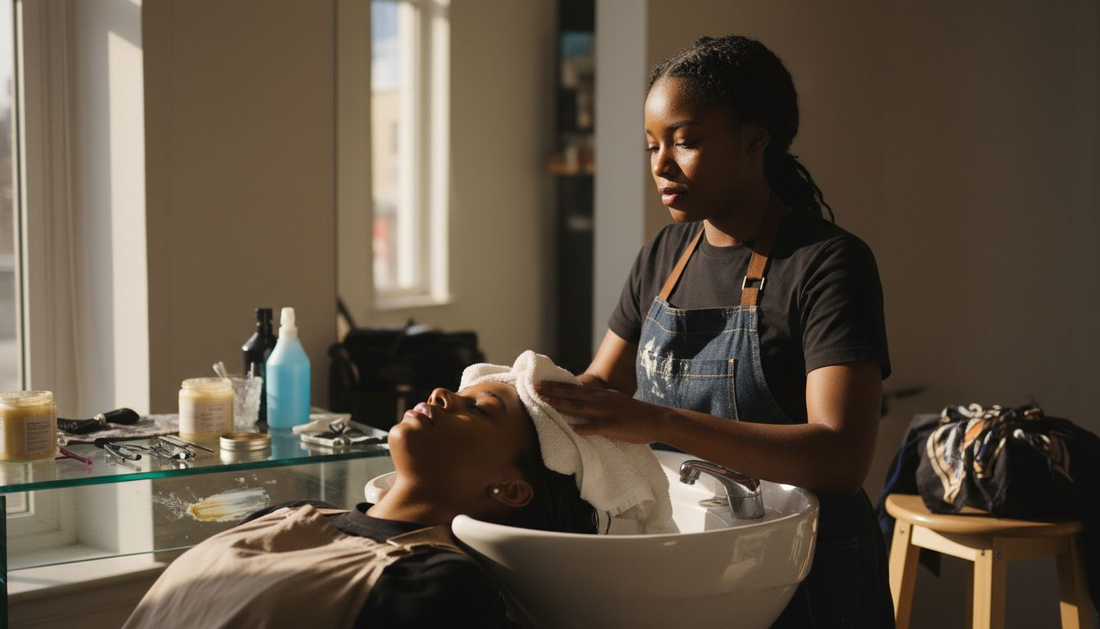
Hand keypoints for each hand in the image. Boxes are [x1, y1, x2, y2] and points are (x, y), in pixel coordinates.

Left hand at [534, 381, 665, 443]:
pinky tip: (571, 428)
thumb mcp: (616, 401)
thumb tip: (585, 401)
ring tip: (544, 402)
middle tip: (535, 388)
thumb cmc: (636, 413)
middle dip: (552, 392)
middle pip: (572, 395)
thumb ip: (600, 401)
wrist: (657, 419)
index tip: (541, 383)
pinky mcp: (613, 426)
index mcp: (601, 395)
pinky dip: (583, 428)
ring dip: (560, 405)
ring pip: (579, 408)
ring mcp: (606, 413)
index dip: (557, 386)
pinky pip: (595, 427)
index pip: (574, 389)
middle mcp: (601, 400)